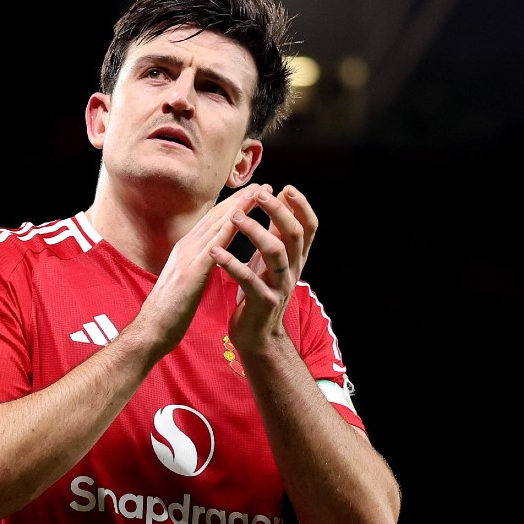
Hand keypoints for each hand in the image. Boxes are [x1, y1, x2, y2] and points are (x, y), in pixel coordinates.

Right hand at [137, 183, 264, 352]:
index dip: (233, 206)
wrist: (152, 330)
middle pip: (216, 216)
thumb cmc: (171, 311)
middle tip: (262, 185)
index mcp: (186, 250)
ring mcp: (186, 257)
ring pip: (216, 225)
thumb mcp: (187, 281)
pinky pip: (213, 246)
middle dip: (240, 199)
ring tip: (259, 194)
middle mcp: (185, 247)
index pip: (212, 222)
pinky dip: (228, 229)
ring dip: (239, 207)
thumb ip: (197, 265)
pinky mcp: (190, 272)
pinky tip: (243, 219)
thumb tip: (210, 258)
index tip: (253, 195)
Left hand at [211, 184, 317, 351]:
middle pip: (294, 235)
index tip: (287, 187)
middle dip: (278, 212)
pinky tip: (215, 252)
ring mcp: (280, 286)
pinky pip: (249, 279)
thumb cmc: (259, 291)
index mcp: (295, 258)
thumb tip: (281, 197)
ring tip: (235, 217)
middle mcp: (292, 270)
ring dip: (255, 231)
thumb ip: (276, 232)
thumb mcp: (270, 260)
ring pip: (276, 253)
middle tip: (260, 194)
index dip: (301, 207)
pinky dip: (231, 263)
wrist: (258, 336)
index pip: (308, 227)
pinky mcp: (263, 302)